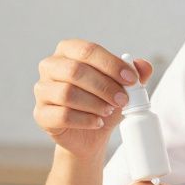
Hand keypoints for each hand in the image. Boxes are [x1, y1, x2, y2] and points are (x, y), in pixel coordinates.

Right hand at [33, 40, 152, 158]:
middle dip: (104, 86)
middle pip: (75, 71)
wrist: (90, 133)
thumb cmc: (104, 101)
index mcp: (68, 50)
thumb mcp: (123, 86)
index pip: (88, 50)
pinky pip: (62, 115)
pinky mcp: (41, 114)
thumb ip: (135, 73)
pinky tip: (97, 122)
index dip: (111, 64)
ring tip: (109, 111)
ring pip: (67, 93)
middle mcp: (50, 66)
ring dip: (94, 103)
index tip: (132, 80)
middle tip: (123, 100)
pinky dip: (85, 120)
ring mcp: (41, 90)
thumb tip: (143, 66)